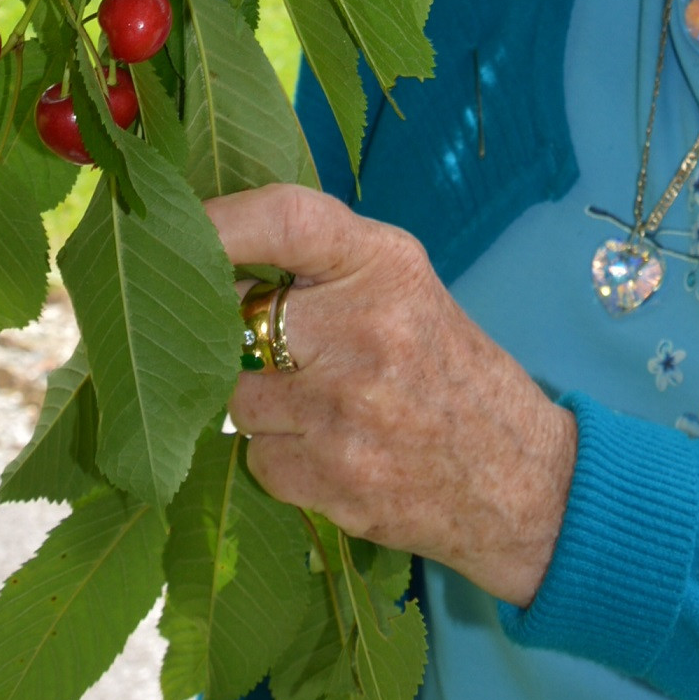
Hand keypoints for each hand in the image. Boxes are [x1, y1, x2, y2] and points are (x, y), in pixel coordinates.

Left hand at [209, 185, 577, 607]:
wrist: (520, 479)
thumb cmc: (449, 371)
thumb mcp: (407, 288)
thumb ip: (325, 266)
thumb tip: (209, 256)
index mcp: (387, 266)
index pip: (286, 219)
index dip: (219, 221)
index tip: (177, 227)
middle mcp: (365, 331)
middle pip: (234, 318)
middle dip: (228, 331)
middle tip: (260, 341)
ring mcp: (345, 411)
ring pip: (236, 397)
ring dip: (259, 403)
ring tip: (318, 404)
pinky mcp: (333, 480)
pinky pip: (257, 459)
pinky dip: (279, 457)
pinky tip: (330, 450)